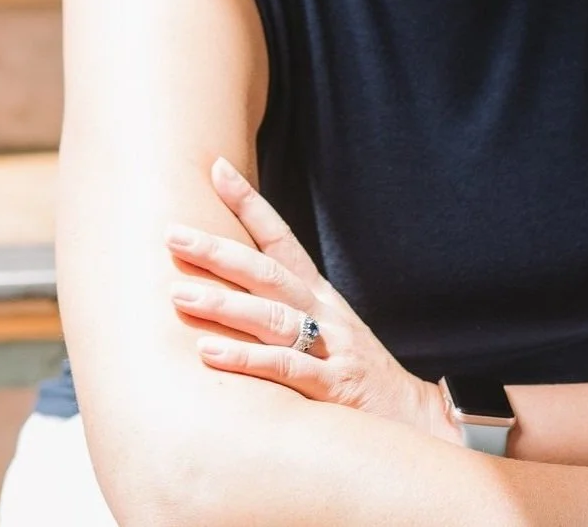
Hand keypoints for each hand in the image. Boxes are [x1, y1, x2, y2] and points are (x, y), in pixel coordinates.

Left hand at [166, 156, 461, 443]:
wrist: (414, 419)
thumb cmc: (356, 375)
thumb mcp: (325, 332)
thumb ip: (284, 311)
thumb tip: (228, 288)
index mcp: (319, 295)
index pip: (280, 238)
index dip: (250, 203)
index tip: (218, 168)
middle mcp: (323, 312)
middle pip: (267, 272)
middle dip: (218, 252)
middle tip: (173, 234)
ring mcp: (330, 348)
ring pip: (271, 317)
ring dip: (223, 305)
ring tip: (178, 295)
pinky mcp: (334, 388)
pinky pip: (285, 368)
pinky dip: (247, 359)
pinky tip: (209, 354)